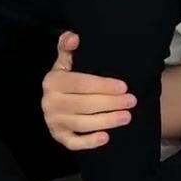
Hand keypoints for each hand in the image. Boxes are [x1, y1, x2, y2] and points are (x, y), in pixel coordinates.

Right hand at [42, 31, 135, 150]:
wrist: (56, 100)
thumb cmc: (67, 79)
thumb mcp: (65, 60)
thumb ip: (67, 45)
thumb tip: (75, 37)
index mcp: (52, 81)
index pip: (81, 84)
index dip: (103, 85)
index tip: (124, 86)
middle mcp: (49, 102)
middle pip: (84, 104)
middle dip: (110, 103)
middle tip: (132, 101)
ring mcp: (53, 121)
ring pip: (82, 124)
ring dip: (106, 121)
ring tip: (127, 117)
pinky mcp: (58, 136)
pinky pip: (73, 143)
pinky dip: (89, 142)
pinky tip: (106, 137)